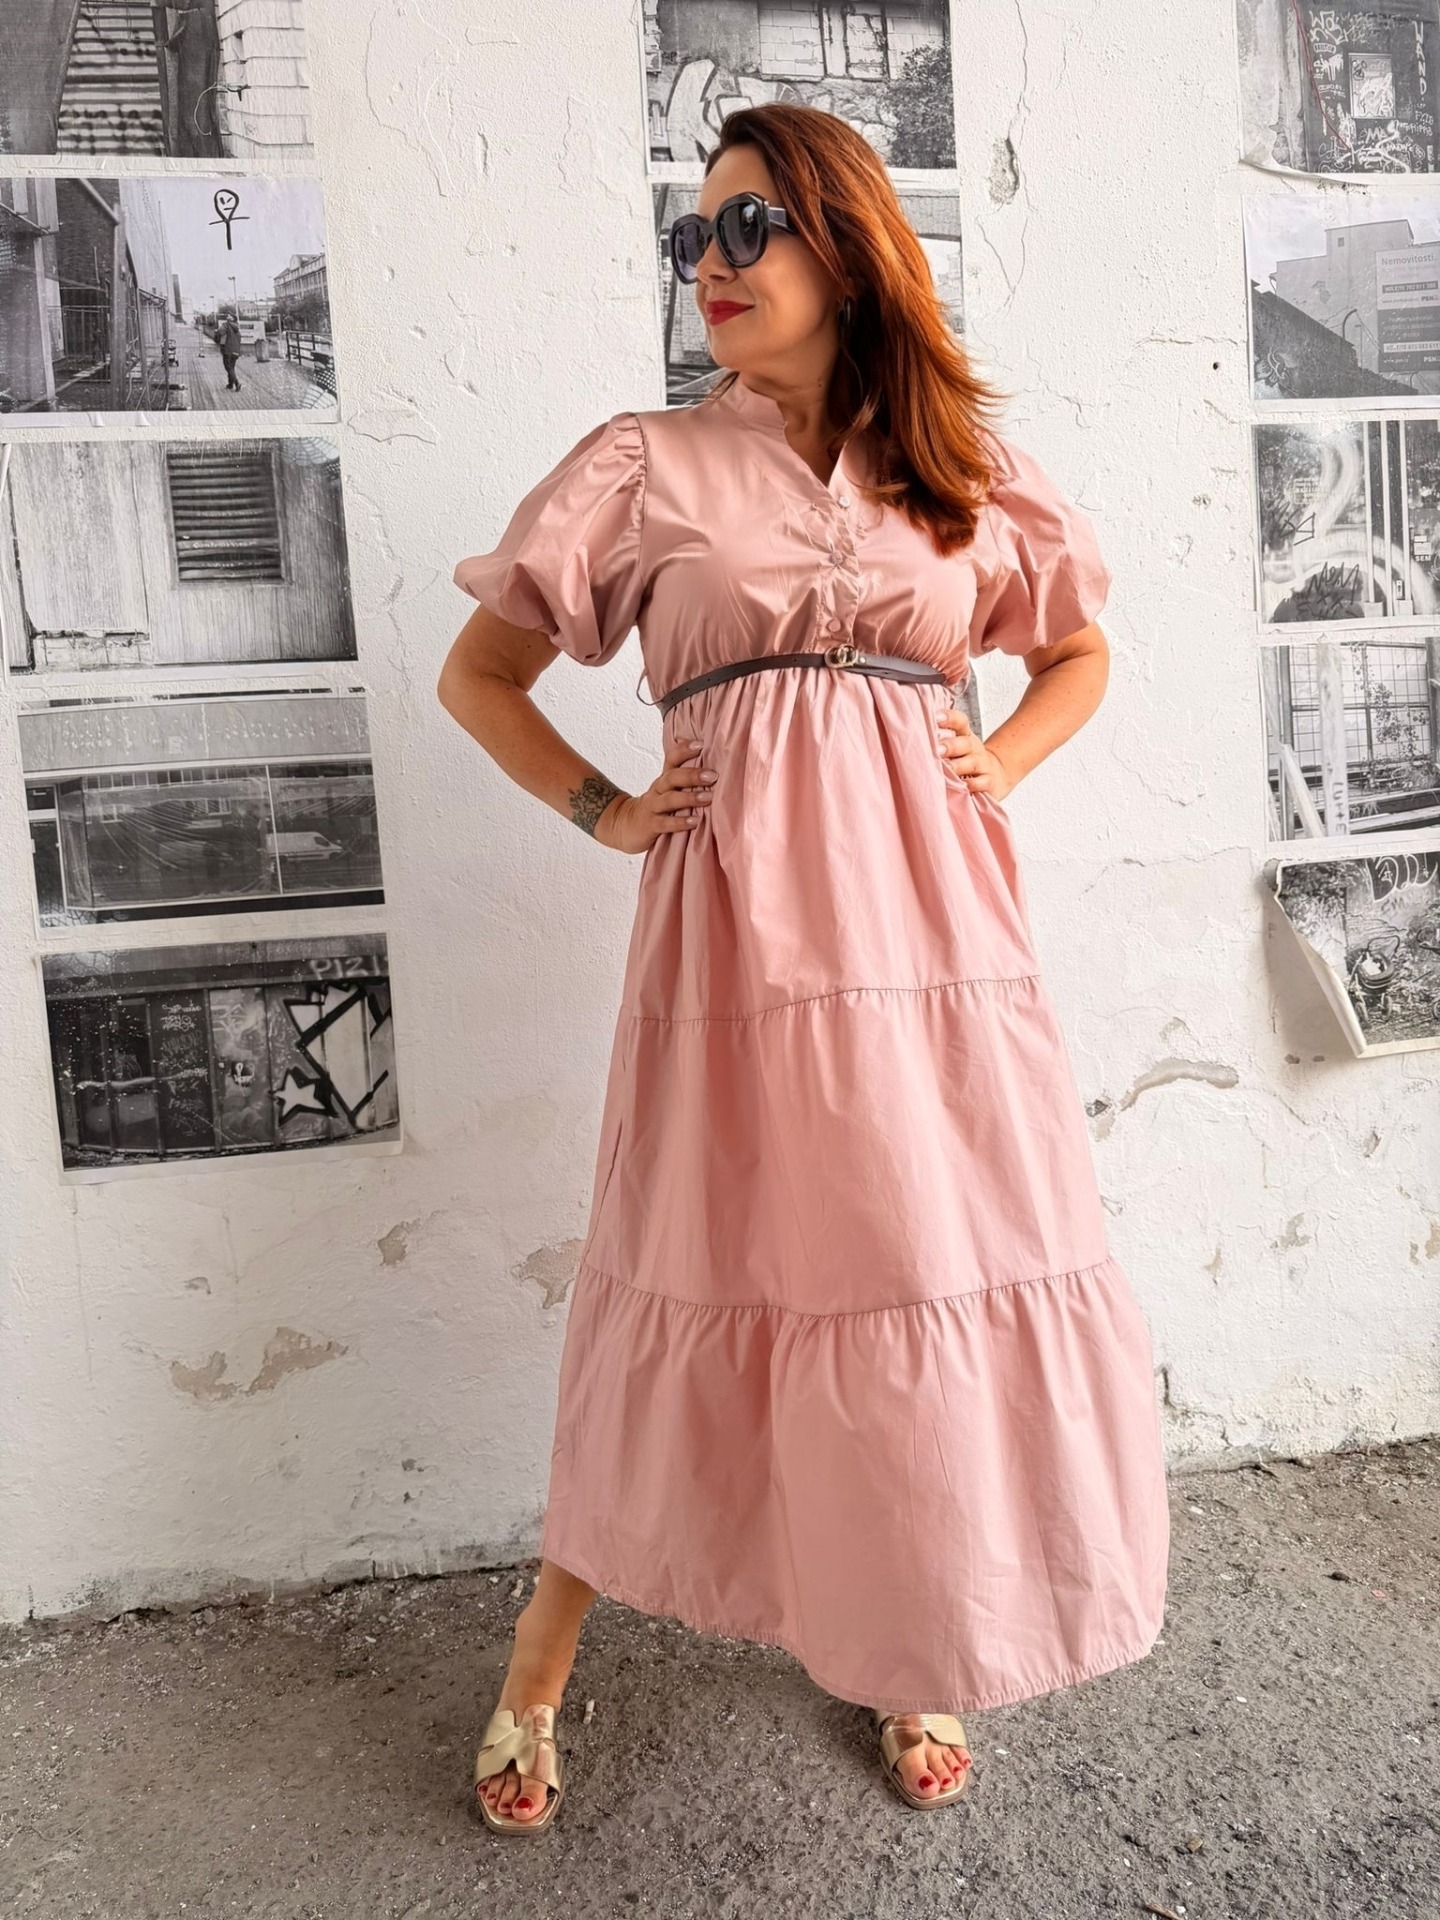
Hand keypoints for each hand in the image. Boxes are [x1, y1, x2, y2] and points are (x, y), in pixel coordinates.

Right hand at [594, 734, 716, 853]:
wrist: (625, 825)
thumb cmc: (656, 807)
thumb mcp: (668, 790)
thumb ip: (686, 782)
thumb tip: (715, 770)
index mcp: (664, 779)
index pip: (672, 759)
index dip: (684, 750)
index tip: (701, 744)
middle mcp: (658, 790)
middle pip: (672, 777)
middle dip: (693, 775)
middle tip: (713, 776)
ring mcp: (653, 807)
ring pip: (669, 799)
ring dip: (690, 798)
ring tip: (708, 797)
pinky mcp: (650, 825)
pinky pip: (665, 823)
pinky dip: (680, 822)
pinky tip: (695, 821)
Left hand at [937, 705, 1014, 800]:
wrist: (994, 774)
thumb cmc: (965, 759)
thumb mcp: (956, 746)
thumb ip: (939, 742)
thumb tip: (912, 737)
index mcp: (965, 736)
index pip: (960, 722)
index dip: (949, 718)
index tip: (935, 717)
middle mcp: (974, 749)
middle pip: (965, 743)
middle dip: (950, 746)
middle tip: (937, 749)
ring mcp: (983, 765)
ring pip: (973, 763)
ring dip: (959, 766)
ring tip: (947, 768)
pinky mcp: (989, 781)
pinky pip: (982, 782)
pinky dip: (973, 785)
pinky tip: (963, 786)